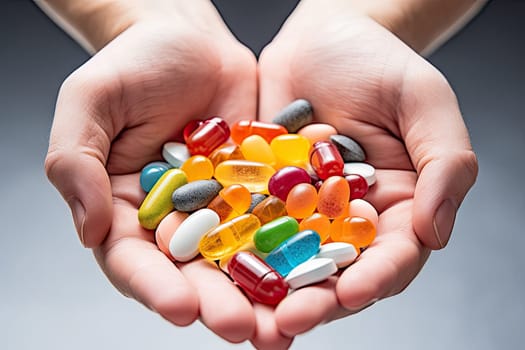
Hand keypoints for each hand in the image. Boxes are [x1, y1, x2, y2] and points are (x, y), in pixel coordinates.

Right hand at [43, 8, 270, 343]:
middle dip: (220, 304)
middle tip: (247, 331)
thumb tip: (89, 229)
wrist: (190, 40)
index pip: (135, 262)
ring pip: (243, 257)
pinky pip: (280, 218)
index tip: (181, 308)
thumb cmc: (133, 65)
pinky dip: (299, 242)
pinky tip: (321, 265)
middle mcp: (177, 219)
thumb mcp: (91, 102)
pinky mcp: (260, 189)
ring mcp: (223, 208)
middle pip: (195, 273)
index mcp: (128, 211)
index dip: (156, 288)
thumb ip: (75, 161)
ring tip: (289, 320)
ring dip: (265, 291)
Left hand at [257, 0, 477, 339]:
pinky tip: (213, 265)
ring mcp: (300, 210)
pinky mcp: (262, 193)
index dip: (375, 279)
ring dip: (267, 289)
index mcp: (394, 207)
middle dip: (313, 301)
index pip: (392, 256)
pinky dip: (231, 246)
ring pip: (286, 259)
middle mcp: (346, 218)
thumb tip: (436, 233)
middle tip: (286, 323)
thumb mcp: (425, 103)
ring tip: (246, 314)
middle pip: (334, 271)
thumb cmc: (381, 64)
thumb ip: (444, 164)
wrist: (322, 37)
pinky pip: (247, 223)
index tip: (353, 295)